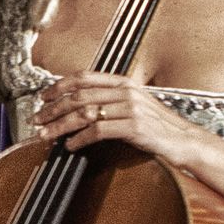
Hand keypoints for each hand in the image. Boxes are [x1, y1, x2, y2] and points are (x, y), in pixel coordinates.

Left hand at [32, 71, 178, 157]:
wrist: (186, 142)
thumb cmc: (158, 128)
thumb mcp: (134, 107)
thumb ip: (110, 102)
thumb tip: (78, 109)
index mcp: (124, 83)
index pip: (84, 77)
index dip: (59, 86)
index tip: (43, 97)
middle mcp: (127, 92)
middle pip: (79, 96)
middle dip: (53, 108)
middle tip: (37, 119)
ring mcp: (131, 109)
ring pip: (85, 113)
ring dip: (60, 125)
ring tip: (45, 135)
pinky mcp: (135, 128)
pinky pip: (98, 131)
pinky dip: (79, 139)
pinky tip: (70, 146)